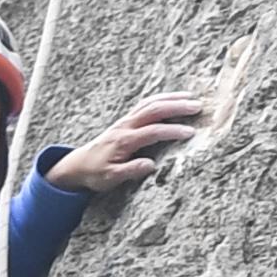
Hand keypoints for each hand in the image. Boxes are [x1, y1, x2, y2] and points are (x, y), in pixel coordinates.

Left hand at [50, 92, 214, 196]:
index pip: (152, 132)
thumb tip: (151, 165)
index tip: (191, 133)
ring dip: (171, 98)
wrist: (79, 164)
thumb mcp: (110, 178)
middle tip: (198, 107)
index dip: (172, 131)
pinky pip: (145, 104)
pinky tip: (174, 99)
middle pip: (153, 110)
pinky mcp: (127, 120)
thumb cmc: (96, 173)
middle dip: (176, 107)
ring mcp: (125, 120)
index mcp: (123, 140)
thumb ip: (130, 171)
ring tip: (191, 98)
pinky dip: (161, 98)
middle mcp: (125, 126)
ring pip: (150, 103)